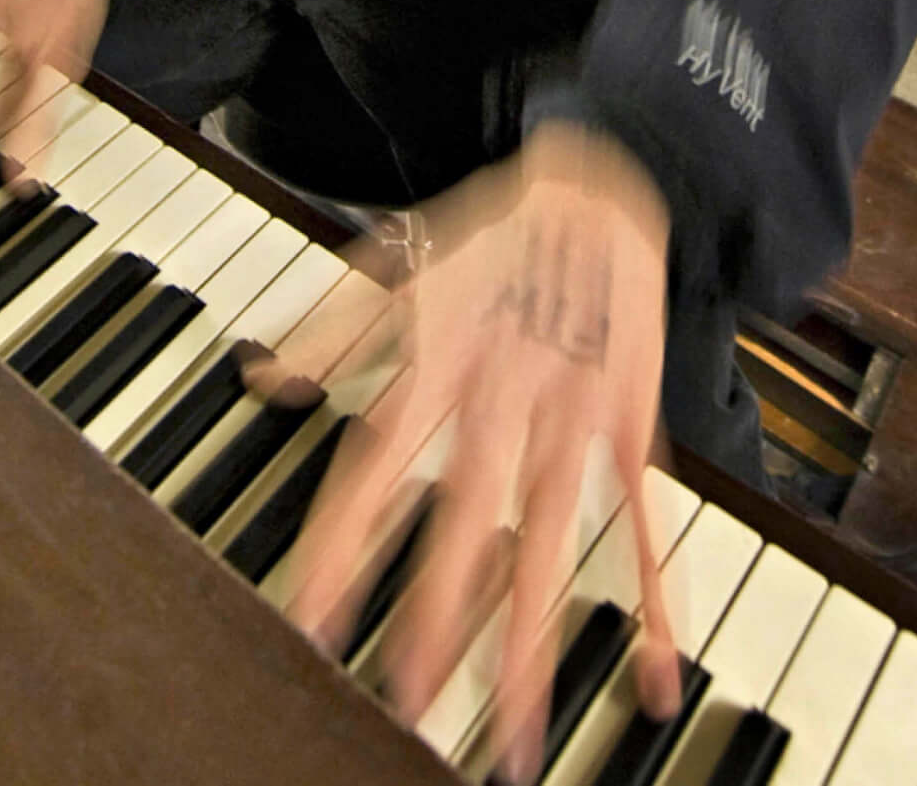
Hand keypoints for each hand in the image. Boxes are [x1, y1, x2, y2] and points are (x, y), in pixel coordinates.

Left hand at [279, 125, 679, 782]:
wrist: (592, 192)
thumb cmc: (485, 237)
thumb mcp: (389, 266)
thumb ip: (325, 332)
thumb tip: (260, 382)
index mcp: (434, 364)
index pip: (373, 469)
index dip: (339, 542)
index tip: (309, 614)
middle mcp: (499, 398)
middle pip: (461, 522)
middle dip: (434, 615)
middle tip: (407, 701)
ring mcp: (571, 417)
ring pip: (549, 543)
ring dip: (531, 637)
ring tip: (514, 725)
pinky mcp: (630, 427)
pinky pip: (643, 527)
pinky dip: (655, 603)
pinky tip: (654, 678)